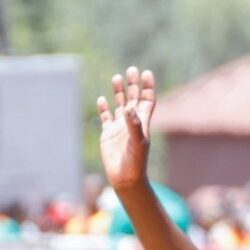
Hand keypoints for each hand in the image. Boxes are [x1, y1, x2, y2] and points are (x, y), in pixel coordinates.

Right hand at [97, 66, 155, 194]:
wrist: (125, 179)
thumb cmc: (136, 163)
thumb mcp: (138, 143)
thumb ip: (134, 125)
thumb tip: (129, 108)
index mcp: (142, 123)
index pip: (147, 101)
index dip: (147, 87)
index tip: (147, 73)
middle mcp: (131, 123)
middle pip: (133, 99)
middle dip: (133, 85)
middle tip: (131, 70)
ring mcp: (119, 128)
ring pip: (119, 105)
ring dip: (119, 92)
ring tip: (117, 77)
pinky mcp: (108, 134)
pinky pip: (105, 117)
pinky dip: (104, 108)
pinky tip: (102, 100)